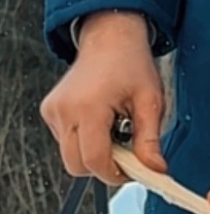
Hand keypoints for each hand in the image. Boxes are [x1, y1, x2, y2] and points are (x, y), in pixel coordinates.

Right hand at [40, 11, 166, 184]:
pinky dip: (83, 141)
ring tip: (114, 129)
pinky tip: (100, 122)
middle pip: (76, 166)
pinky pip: (65, 142)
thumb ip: (150, 140)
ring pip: (70, 156)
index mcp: (88, 107)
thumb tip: (155, 169)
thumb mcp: (150, 101)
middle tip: (126, 151)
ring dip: (93, 153)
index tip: (133, 170)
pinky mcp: (49, 111)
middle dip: (103, 166)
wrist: (110, 39)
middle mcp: (64, 110)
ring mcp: (53, 110)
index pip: (94, 161)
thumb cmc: (130, 63)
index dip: (115, 174)